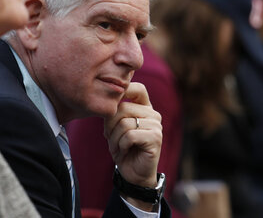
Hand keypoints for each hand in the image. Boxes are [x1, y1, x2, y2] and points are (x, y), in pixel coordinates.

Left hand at [104, 82, 162, 209]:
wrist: (133, 173)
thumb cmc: (123, 148)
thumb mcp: (116, 127)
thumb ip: (115, 112)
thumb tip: (107, 99)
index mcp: (145, 108)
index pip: (137, 88)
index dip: (124, 91)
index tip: (110, 103)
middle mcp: (153, 114)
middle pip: (123, 108)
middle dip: (110, 126)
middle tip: (109, 138)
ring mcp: (156, 126)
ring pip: (124, 123)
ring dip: (114, 138)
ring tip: (117, 147)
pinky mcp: (155, 138)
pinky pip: (130, 135)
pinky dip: (121, 145)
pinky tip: (124, 151)